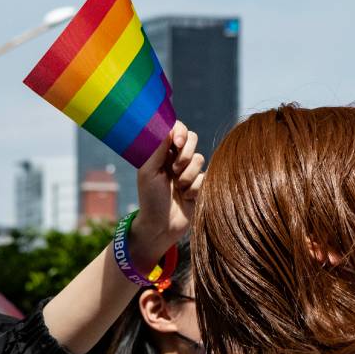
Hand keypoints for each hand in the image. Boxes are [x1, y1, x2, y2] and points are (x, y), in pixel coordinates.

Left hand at [131, 122, 206, 260]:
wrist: (161, 226)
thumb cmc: (150, 199)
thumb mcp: (149, 172)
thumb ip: (158, 148)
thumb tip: (168, 127)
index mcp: (162, 152)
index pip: (176, 129)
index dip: (180, 132)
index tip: (177, 143)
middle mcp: (176, 158)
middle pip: (192, 138)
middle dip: (185, 154)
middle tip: (174, 169)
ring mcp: (189, 171)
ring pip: (200, 158)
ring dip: (188, 175)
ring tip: (178, 188)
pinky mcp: (200, 185)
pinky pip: (205, 176)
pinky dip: (195, 188)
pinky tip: (186, 197)